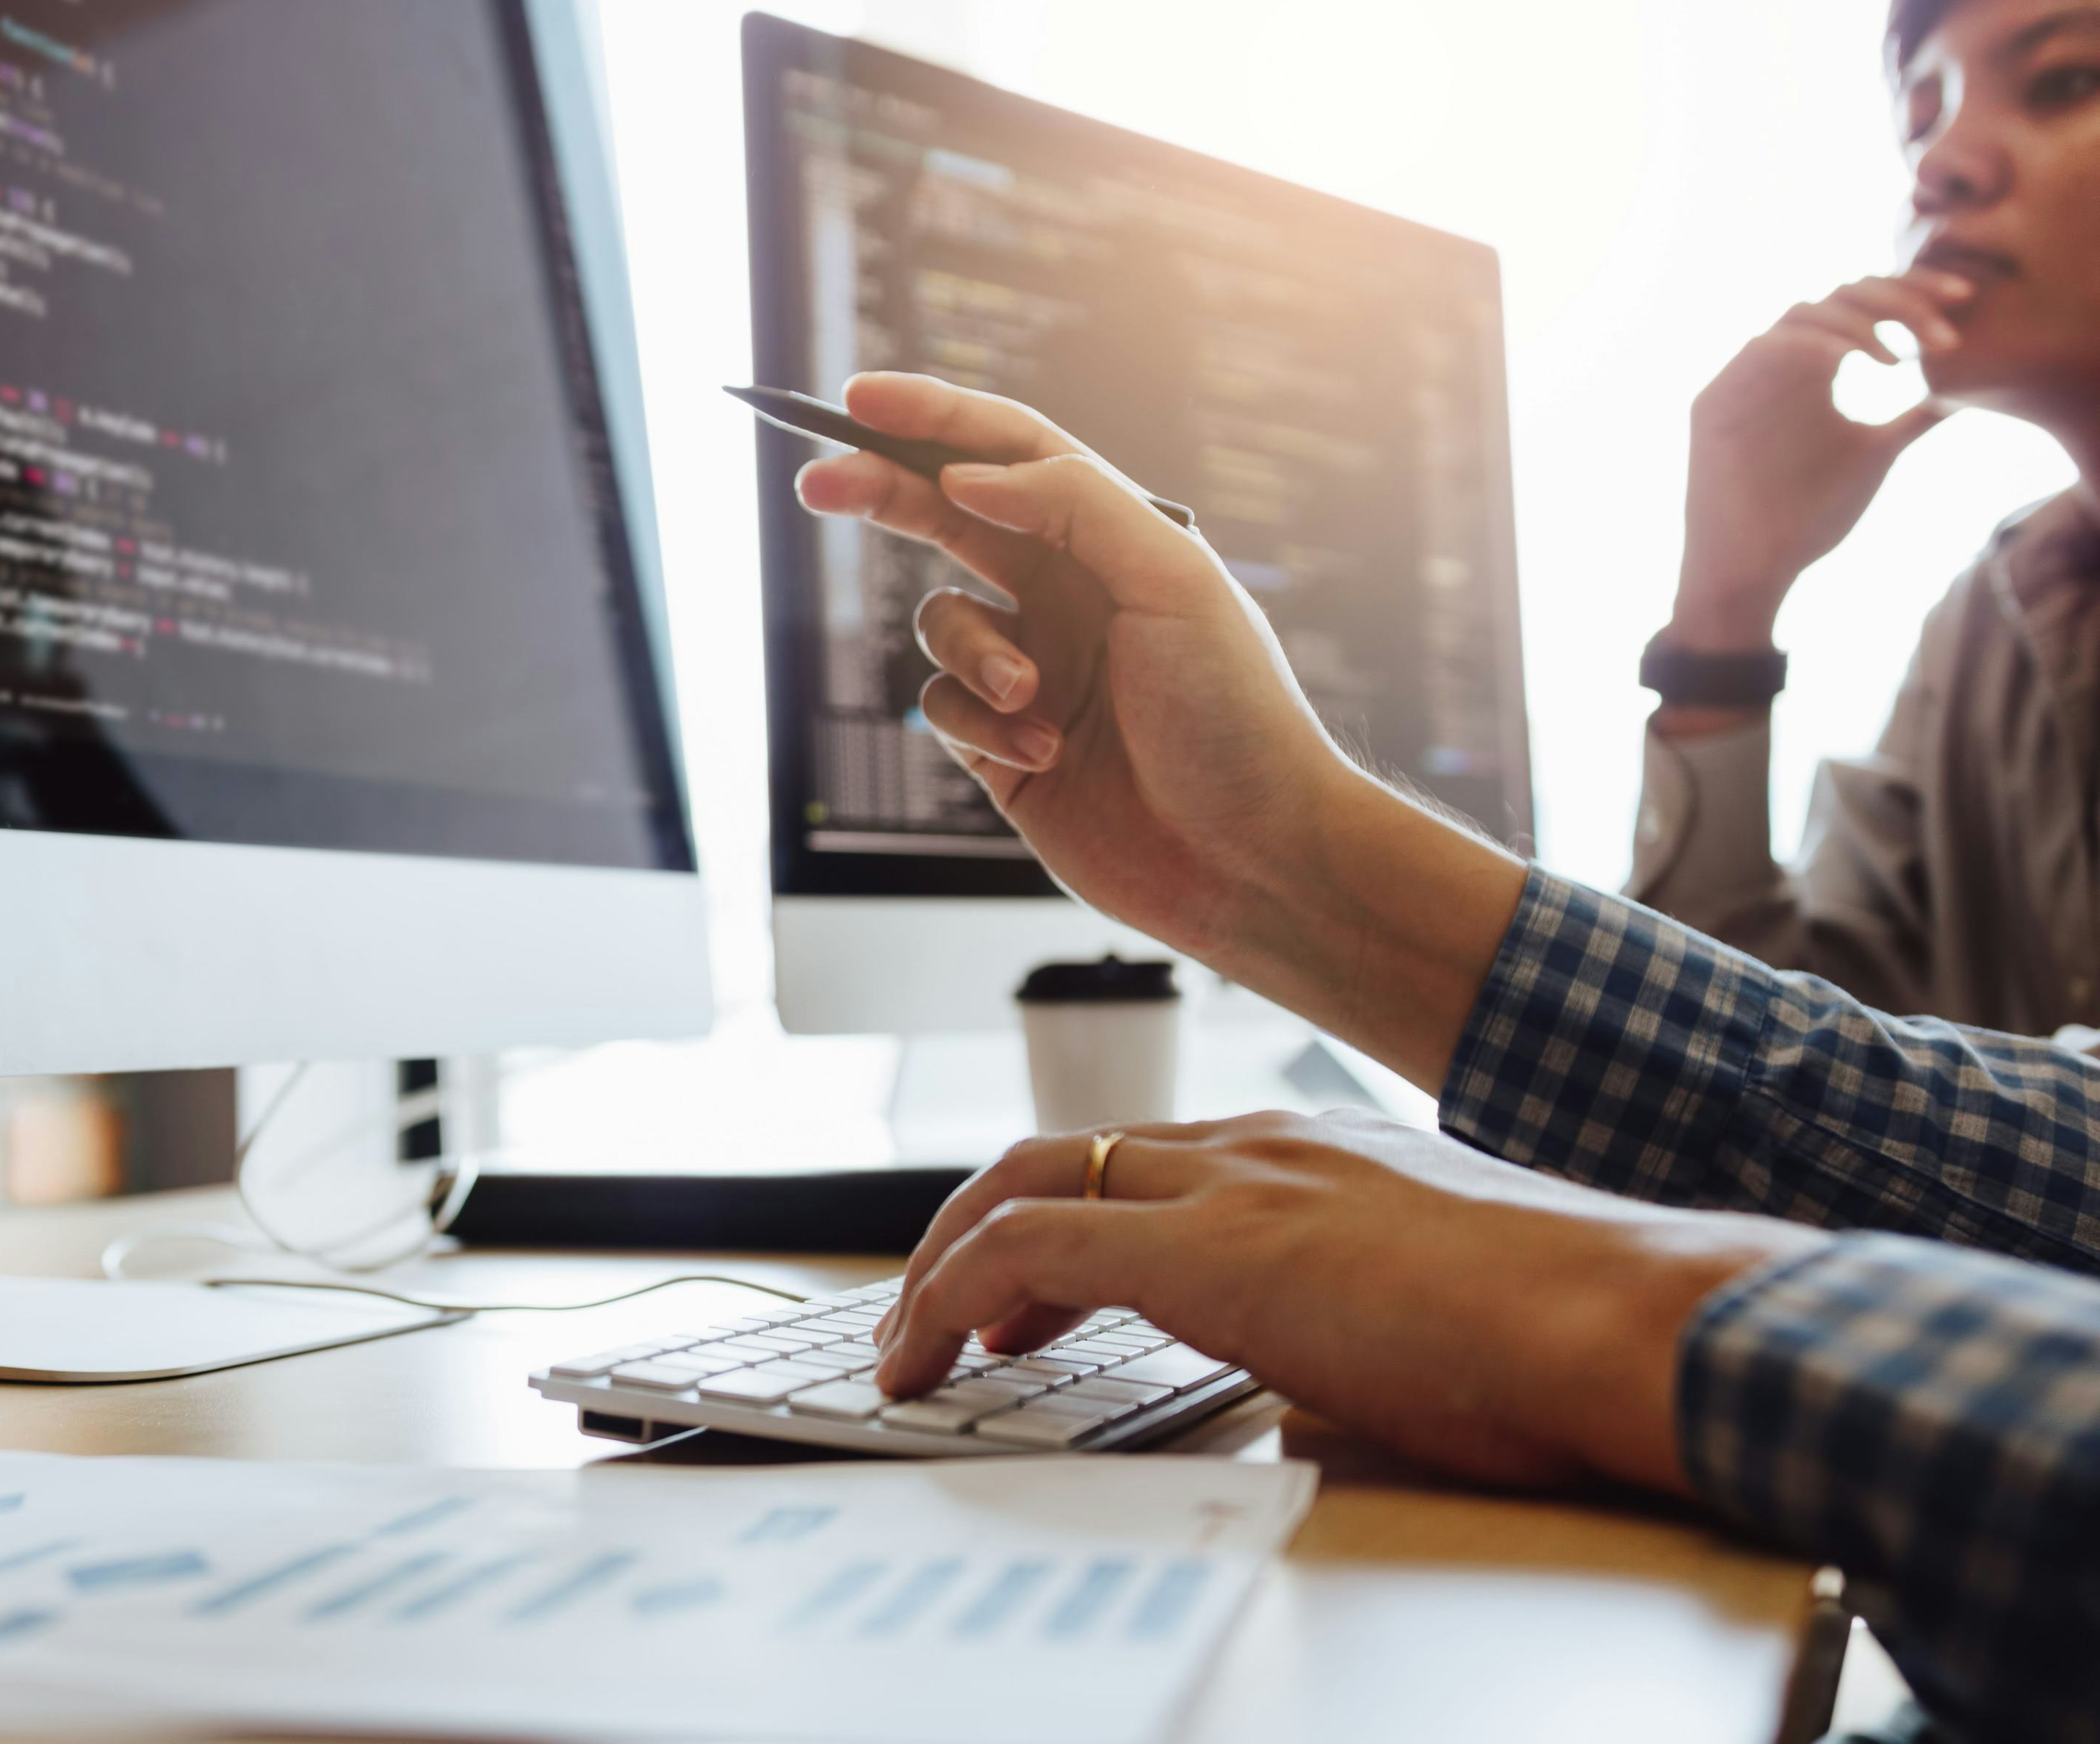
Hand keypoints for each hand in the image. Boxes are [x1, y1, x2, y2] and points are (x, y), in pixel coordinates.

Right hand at [795, 373, 1527, 1087]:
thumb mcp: (1172, 578)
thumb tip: (967, 475)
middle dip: (884, 492)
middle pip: (948, 517)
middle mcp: (1068, 596)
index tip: (860, 399)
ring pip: (940, 625)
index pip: (1009, 453)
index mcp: (1113, 541)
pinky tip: (1041, 752)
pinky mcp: (1004, 745)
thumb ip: (1072, 504)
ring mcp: (1032, 670)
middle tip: (820, 480)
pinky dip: (978, 723)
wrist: (1250, 858)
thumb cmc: (1236, 715)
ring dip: (972, 656)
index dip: (933, 419)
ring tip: (1034, 700)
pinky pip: (942, 706)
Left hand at [872, 1114, 1815, 1491]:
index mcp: (1313, 1155)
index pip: (1144, 1159)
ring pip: (1027, 1181)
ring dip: (947, 1261)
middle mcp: (1258, 1147)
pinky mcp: (1205, 1248)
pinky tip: (924, 1358)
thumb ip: (1357, 1322)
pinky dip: (953, 1296)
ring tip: (907, 1343)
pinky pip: (1028, 1247)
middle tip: (933, 1308)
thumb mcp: (1435, 1312)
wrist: (1631, 1317)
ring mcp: (1230, 1185)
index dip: (1061, 1217)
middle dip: (975, 1225)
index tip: (1019, 1289)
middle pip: (1064, 1153)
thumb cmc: (1568, 1337)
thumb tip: (1312, 1392)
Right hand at [1669, 272, 1967, 660]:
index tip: (1965, 299)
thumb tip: (1963, 393)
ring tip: (1902, 358)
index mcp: (1814, 371)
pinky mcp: (1717, 397)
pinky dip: (1818, 343)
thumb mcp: (1877, 455)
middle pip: (1839, 293)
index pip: (1863, 304)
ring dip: (1860, 321)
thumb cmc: (1810, 518)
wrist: (1755, 567)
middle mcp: (1779, 364)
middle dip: (1898, 296)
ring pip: (1804, 310)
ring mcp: (1744, 378)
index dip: (1913, 291)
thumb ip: (1911, 420)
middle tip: (1946, 322)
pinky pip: (1769, 345)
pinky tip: (1859, 363)